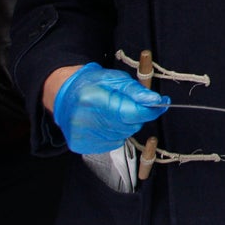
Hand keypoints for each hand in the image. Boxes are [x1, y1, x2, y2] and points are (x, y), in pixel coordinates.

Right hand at [51, 62, 168, 154]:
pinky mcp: (81, 146)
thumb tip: (157, 101)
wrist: (64, 96)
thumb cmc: (93, 84)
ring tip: (111, 112)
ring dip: (124, 125)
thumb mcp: (116, 79)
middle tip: (125, 104)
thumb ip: (137, 91)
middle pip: (130, 126)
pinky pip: (112, 143)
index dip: (150, 110)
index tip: (160, 104)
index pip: (132, 112)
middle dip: (135, 116)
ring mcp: (82, 136)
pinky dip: (114, 134)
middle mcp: (86, 120)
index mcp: (95, 100)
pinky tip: (104, 123)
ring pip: (123, 136)